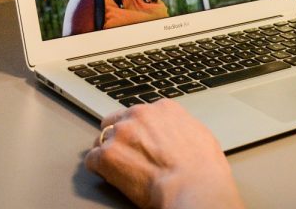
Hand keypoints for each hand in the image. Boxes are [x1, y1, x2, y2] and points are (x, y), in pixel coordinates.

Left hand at [84, 100, 244, 208]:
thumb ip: (179, 127)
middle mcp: (140, 114)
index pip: (139, 113)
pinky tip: (111, 177)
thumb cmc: (203, 168)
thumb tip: (175, 134)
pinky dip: (99, 170)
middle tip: (128, 156)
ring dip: (109, 153)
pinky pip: (92, 161)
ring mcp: (121, 133)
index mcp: (163, 108)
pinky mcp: (107, 155)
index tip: (141, 142)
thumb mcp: (199, 134)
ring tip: (120, 170)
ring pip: (101, 140)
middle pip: (116, 121)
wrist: (194, 186)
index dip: (139, 130)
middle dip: (120, 137)